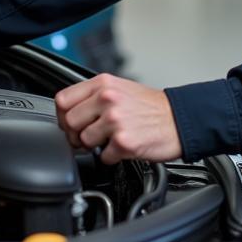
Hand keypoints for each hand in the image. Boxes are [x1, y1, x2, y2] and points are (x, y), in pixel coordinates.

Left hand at [54, 73, 182, 164]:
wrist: (179, 119)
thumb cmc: (151, 107)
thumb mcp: (120, 88)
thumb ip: (94, 96)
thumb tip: (70, 111)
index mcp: (103, 84)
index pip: (63, 100)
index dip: (62, 116)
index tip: (70, 123)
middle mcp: (107, 99)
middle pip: (69, 122)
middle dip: (76, 135)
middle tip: (87, 138)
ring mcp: (115, 120)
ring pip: (83, 141)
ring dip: (94, 147)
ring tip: (109, 141)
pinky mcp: (124, 142)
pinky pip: (103, 157)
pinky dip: (111, 157)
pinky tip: (122, 148)